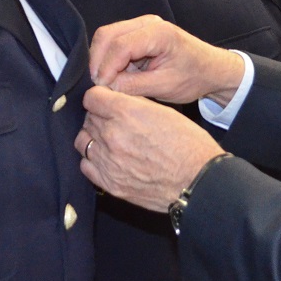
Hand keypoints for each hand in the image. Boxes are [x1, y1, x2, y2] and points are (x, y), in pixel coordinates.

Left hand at [76, 86, 223, 212]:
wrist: (197, 181)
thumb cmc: (188, 145)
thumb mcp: (164, 111)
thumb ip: (134, 104)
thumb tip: (117, 100)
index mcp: (126, 113)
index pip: (91, 97)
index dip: (99, 98)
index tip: (105, 101)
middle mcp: (112, 135)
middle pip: (88, 118)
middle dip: (99, 117)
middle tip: (114, 122)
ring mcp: (109, 162)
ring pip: (83, 141)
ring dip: (93, 137)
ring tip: (109, 140)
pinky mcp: (110, 183)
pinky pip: (86, 165)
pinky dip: (93, 160)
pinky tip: (108, 159)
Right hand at [88, 15, 245, 105]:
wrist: (210, 69)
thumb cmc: (194, 77)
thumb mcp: (164, 86)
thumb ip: (133, 86)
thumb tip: (105, 87)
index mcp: (158, 33)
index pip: (120, 45)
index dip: (106, 67)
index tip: (100, 87)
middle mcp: (147, 23)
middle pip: (107, 35)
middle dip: (97, 60)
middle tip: (97, 84)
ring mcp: (141, 26)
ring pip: (107, 36)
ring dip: (101, 59)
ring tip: (105, 82)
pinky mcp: (137, 33)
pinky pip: (114, 41)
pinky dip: (108, 58)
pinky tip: (112, 75)